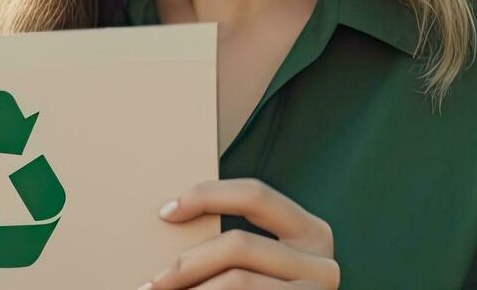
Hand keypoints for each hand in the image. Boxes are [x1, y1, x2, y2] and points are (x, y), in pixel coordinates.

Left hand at [139, 178, 340, 288]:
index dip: (207, 195)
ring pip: (237, 281)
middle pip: (240, 244)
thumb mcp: (262, 265)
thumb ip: (238, 246)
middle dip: (188, 263)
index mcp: (310, 232)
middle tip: (153, 283)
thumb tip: (173, 218)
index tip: (166, 212)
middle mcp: (323, 261)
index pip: (255, 195)